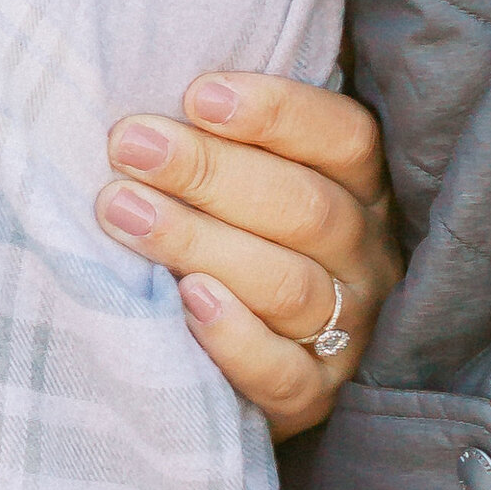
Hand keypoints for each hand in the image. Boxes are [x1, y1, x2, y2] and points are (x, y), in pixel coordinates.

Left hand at [94, 72, 400, 441]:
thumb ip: (225, 138)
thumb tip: (150, 92)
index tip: (196, 94)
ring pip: (288, 285)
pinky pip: (283, 372)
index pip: (344, 139)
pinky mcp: (315, 397)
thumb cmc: (233, 237)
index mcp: (363, 191)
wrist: (242, 366)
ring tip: (124, 212)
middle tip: (131, 146)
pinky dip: (235, 337)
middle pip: (305, 209)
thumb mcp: (248, 182)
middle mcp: (366, 258)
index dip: (276, 113)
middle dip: (210, 172)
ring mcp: (348, 331)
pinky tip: (185, 300)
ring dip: (200, 243)